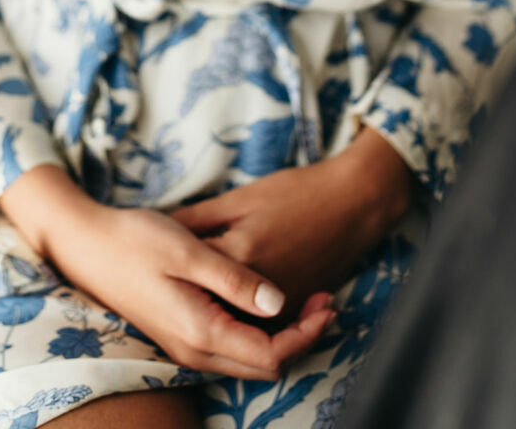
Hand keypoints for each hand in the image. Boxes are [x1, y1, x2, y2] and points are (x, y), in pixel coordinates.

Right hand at [0, 166, 333, 380]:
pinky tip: (266, 300)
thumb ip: (235, 279)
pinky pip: (230, 349)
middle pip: (263, 366)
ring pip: (248, 361)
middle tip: (327, 300)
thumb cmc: (135, 238)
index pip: (270, 355)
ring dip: (281, 337)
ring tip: (307, 299)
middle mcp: (194, 351)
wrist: (86, 245)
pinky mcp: (180, 334)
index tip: (329, 302)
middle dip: (302, 339)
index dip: (307, 335)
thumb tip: (279, 303)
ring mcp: (185, 347)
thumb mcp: (188, 249)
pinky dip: (258, 333)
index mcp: (200, 331)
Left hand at [171, 127, 413, 319]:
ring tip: (207, 282)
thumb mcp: (240, 197)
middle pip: (212, 308)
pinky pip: (261, 323)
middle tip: (181, 276)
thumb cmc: (296, 191)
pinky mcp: (295, 309)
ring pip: (237, 322)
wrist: (353, 201)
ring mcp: (280, 305)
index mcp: (239, 258)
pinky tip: (236, 289)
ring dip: (220, 309)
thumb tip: (163, 229)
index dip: (172, 268)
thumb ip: (199, 219)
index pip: (191, 278)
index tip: (161, 255)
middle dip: (194, 296)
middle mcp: (258, 292)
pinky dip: (246, 313)